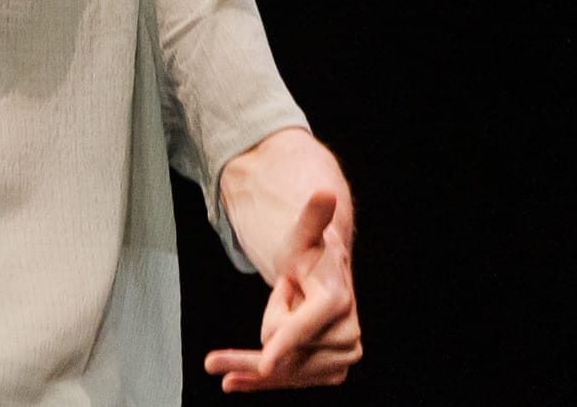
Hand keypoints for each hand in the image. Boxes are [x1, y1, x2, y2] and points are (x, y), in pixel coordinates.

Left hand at [202, 173, 357, 390]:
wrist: (321, 277)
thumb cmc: (307, 252)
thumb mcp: (301, 234)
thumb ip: (310, 218)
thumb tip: (325, 193)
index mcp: (338, 300)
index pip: (304, 326)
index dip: (284, 342)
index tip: (264, 360)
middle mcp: (348, 335)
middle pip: (288, 354)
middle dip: (264, 330)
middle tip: (228, 343)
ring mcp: (341, 358)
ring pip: (286, 373)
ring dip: (257, 359)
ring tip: (241, 345)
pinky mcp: (330, 373)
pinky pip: (290, 382)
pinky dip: (260, 384)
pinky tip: (233, 383)